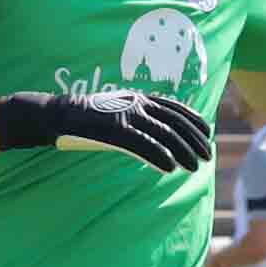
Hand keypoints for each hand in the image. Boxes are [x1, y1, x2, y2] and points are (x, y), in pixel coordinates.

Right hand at [0, 88, 214, 174]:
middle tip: (207, 156)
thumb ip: (136, 118)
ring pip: (163, 135)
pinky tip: (170, 168)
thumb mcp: (116, 112)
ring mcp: (125, 116)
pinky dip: (159, 157)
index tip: (207, 134)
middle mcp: (136, 103)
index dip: (194, 121)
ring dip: (182, 152)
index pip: (174, 107)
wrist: (58, 115)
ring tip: (195, 167)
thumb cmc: (87, 118)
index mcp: (138, 97)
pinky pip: (143, 145)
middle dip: (194, 140)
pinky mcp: (114, 130)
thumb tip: (156, 134)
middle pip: (175, 122)